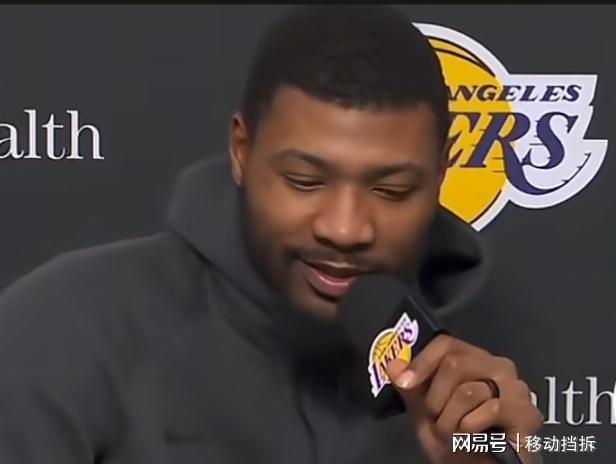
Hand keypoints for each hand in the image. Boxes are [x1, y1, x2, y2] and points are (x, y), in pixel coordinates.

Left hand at [385, 334, 542, 463]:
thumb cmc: (455, 440)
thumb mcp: (425, 412)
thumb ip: (410, 387)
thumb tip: (392, 363)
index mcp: (475, 360)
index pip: (446, 344)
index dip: (422, 361)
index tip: (405, 383)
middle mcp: (499, 367)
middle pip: (454, 363)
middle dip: (435, 399)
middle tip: (436, 419)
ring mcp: (516, 389)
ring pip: (468, 391)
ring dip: (450, 420)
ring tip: (454, 434)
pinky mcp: (526, 413)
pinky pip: (489, 410)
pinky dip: (471, 430)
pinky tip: (474, 440)